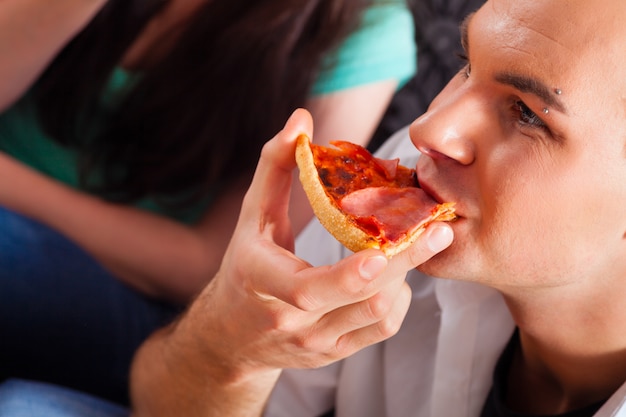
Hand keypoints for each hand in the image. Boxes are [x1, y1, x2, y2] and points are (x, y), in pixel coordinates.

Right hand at [177, 108, 454, 376]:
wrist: (232, 334)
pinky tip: (396, 274)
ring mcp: (316, 343)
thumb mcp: (252, 216)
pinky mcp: (335, 353)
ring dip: (404, 278)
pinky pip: (381, 329)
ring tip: (414, 245)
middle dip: (406, 264)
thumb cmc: (244, 265)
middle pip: (361, 300)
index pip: (310, 290)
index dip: (350, 274)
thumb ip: (276, 166)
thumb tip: (301, 119)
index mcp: (264, 283)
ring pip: (377, 316)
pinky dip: (398, 299)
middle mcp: (292, 321)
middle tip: (438, 229)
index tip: (384, 249)